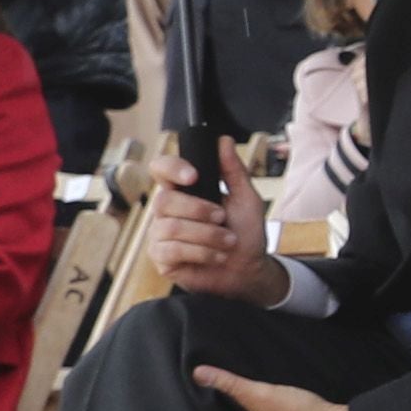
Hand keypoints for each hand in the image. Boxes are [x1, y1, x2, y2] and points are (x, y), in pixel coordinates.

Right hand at [143, 174, 282, 302]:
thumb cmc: (246, 233)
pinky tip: (216, 256)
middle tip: (223, 219)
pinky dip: (202, 252)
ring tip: (227, 242)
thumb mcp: (247, 199)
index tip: (193, 177)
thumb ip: (234, 170)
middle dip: (200, 210)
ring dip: (207, 235)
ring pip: (171, 226)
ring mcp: (160, 234)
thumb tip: (223, 141)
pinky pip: (172, 249)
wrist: (250, 269)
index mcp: (183, 191)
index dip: (171, 168)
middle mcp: (166, 211)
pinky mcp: (162, 258)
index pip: (161, 169)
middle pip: (164, 200)